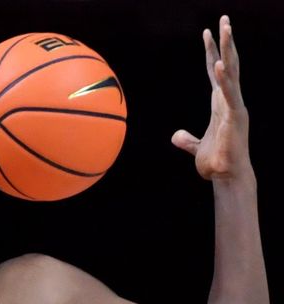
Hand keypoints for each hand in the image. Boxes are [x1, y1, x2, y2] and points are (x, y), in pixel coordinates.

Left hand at [171, 15, 250, 179]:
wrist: (227, 177)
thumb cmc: (216, 163)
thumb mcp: (196, 147)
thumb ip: (187, 140)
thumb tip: (176, 136)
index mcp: (221, 104)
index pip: (215, 72)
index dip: (211, 52)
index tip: (208, 32)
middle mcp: (230, 101)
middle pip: (227, 64)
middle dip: (225, 41)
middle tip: (224, 18)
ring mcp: (234, 107)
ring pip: (231, 72)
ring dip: (227, 50)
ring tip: (225, 28)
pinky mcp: (234, 117)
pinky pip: (228, 94)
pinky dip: (223, 79)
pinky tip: (217, 64)